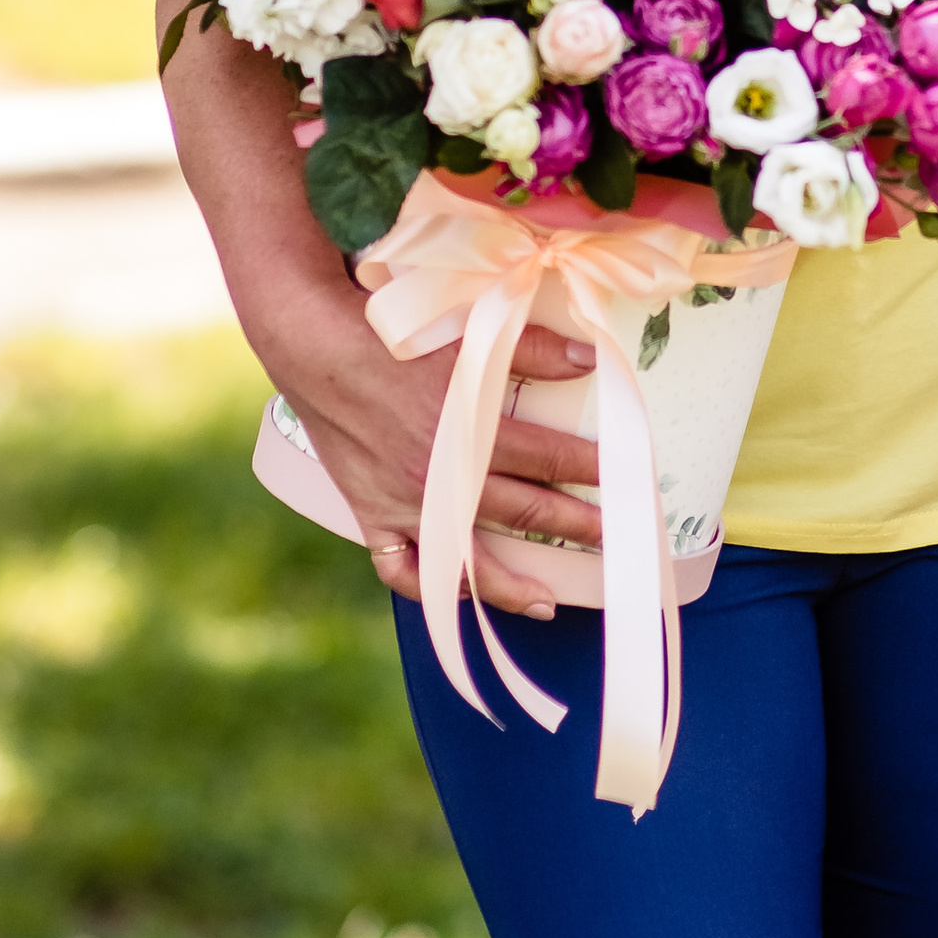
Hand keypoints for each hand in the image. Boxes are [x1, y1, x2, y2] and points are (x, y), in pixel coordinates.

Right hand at [237, 249, 602, 620]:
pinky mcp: (373, 514)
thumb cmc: (391, 335)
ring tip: (548, 603)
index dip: (590, 467)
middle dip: (573, 526)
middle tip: (611, 539)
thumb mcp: (467, 334)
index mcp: (471, 430)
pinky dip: (431, 589)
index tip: (623, 475)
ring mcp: (405, 503)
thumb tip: (591, 361)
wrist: (314, 346)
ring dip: (512, 585)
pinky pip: (401, 569)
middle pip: (523, 509)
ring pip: (468, 560)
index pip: (548, 457)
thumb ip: (531, 349)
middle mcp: (442, 477)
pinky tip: (461, 596)